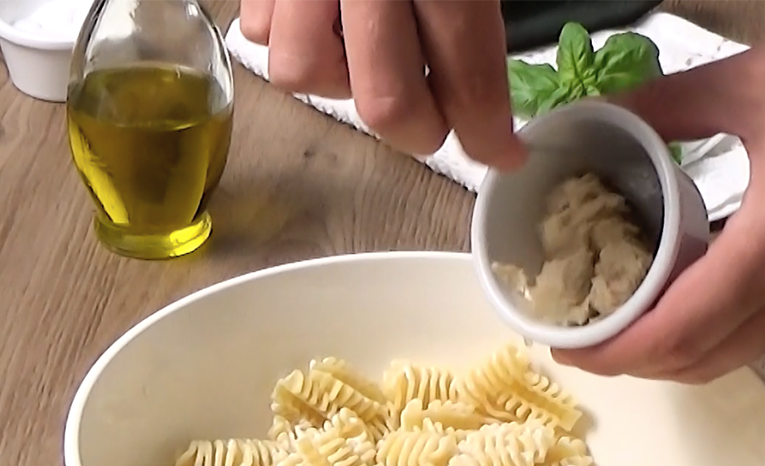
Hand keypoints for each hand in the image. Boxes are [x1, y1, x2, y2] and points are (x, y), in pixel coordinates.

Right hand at [239, 0, 526, 170]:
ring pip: (304, 73)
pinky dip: (291, 37)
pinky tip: (323, 17)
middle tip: (440, 117)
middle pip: (386, 100)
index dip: (488, 130)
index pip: (469, 73)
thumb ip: (473, 5)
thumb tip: (482, 72)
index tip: (503, 151)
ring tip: (368, 52)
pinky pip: (260, 29)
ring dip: (342, 82)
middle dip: (420, 129)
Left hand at [555, 0, 764, 383]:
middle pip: (707, 360)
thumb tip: (599, 118)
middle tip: (588, 338)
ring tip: (631, 318)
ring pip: (745, 351)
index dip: (614, 354)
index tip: (567, 346)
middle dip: (637, 363)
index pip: (680, 333)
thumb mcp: (761, 78)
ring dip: (682, 350)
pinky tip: (700, 290)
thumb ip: (666, 105)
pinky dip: (728, 325)